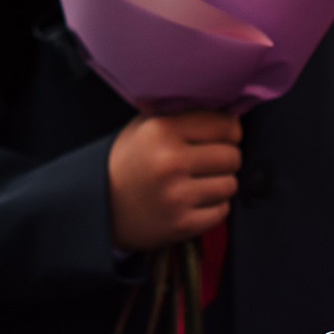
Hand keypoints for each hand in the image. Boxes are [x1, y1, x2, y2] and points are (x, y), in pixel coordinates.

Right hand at [107, 110, 242, 250]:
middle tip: (204, 161)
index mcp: (161, 129)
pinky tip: (192, 200)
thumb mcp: (145, 125)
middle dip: (224, 158)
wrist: (100, 204)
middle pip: (232, 156)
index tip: (218, 136)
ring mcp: (177, 196)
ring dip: (219, 183)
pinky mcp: (182, 224)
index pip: (225, 125)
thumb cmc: (130, 159)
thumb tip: (230, 109)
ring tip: (197, 181)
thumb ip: (184, 113)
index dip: (228, 130)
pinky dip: (212, 206)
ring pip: (230, 184)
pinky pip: (223, 211)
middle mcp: (170, 161)